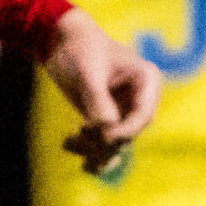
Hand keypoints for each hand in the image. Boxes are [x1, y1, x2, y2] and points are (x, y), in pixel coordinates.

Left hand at [44, 9, 160, 172]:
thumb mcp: (88, 71)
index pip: (143, 114)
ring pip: (115, 140)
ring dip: (94, 148)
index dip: (125, 130)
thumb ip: (98, 99)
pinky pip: (105, 140)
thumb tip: (107, 129)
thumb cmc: (78, 47)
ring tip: (68, 145)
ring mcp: (124, 109)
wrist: (58, 39)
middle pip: (128, 131)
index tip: (104, 137)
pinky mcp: (106, 117)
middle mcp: (140, 97)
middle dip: (104, 140)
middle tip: (75, 139)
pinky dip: (94, 152)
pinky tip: (85, 167)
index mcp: (147, 80)